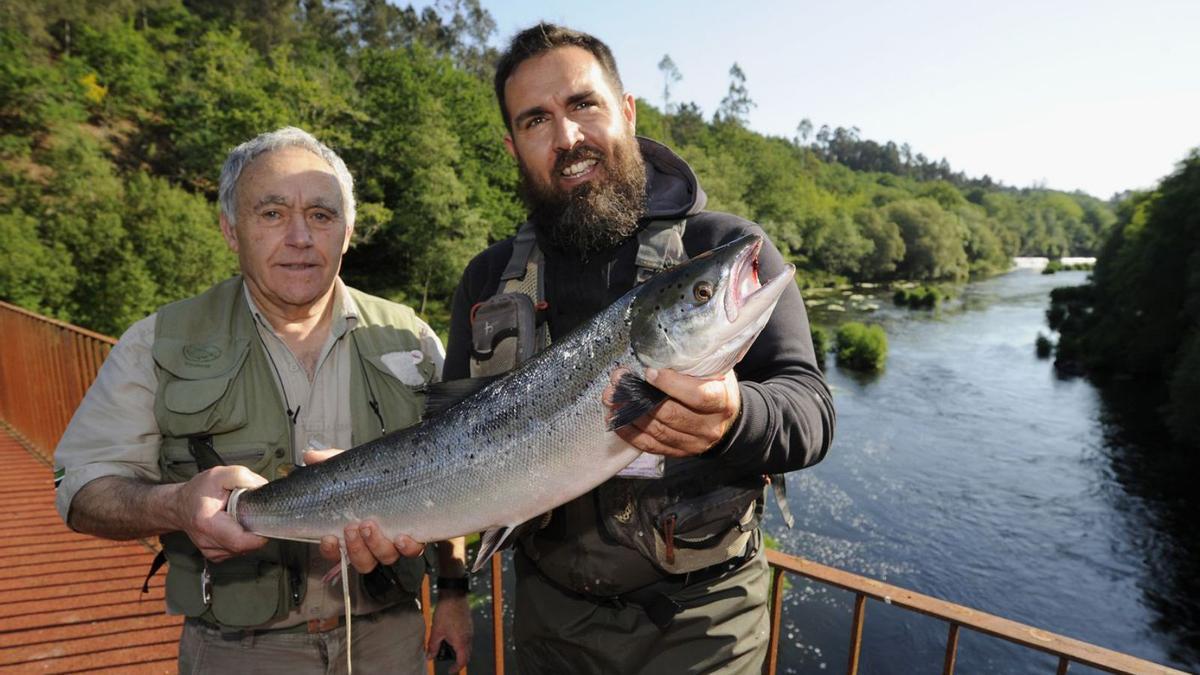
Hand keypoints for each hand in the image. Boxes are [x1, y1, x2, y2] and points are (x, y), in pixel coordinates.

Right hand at [174, 465, 268, 561]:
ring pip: (244, 549)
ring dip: (248, 534)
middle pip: (246, 546)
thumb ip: (244, 479)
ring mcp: (211, 552)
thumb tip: (263, 488)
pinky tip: (234, 526)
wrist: (179, 506)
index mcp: (208, 523)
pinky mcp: (215, 555)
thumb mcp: (221, 474)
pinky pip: (238, 550)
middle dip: (256, 529)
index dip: (259, 533)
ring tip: (238, 518)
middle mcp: (208, 542)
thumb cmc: (199, 490)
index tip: (263, 518)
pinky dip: (242, 538)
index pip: (241, 541)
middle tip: (250, 513)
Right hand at [306, 448, 425, 571]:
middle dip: (355, 548)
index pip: (337, 552)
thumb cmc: (377, 476)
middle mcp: (374, 542)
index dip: (330, 551)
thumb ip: (330, 462)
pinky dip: (407, 547)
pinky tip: (402, 537)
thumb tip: (310, 456)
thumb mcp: (352, 468)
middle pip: (361, 561)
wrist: (412, 472)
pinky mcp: (416, 537)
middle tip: (351, 527)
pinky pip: (413, 550)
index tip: (328, 538)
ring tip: (370, 525)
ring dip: (376, 545)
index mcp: (354, 531)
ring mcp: (395, 542)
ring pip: (384, 557)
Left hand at [426, 592, 472, 672]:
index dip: (456, 668)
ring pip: (467, 646)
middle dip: (458, 660)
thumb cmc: (445, 613)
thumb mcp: (436, 631)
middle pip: (466, 655)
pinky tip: (450, 637)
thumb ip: (433, 646)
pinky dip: (460, 642)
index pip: (462, 661)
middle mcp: (468, 637)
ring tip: (446, 647)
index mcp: (461, 642)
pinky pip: (466, 638)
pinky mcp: (469, 624)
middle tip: (448, 661)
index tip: (450, 671)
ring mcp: (470, 630)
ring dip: (459, 651)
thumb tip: (429, 657)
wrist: (454, 595)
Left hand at [606, 368, 740, 456]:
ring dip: (630, 415)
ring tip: (611, 398)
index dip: (671, 385)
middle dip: (640, 398)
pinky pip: (651, 446)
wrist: (725, 419)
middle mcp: (709, 426)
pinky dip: (630, 433)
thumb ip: (693, 364)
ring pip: (658, 431)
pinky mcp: (679, 452)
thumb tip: (658, 350)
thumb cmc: (714, 386)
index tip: (649, 372)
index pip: (697, 395)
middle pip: (672, 415)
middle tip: (618, 382)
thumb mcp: (713, 371)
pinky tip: (616, 420)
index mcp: (721, 401)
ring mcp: (694, 443)